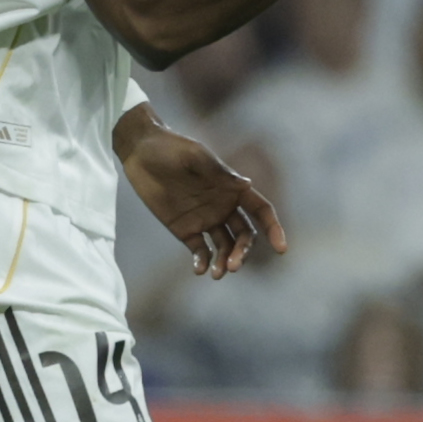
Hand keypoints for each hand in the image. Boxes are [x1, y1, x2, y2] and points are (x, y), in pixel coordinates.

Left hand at [121, 117, 286, 278]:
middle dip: (242, 252)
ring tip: (217, 274)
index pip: (261, 211)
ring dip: (224, 261)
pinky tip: (200, 270)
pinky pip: (200, 251)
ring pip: (224, 247)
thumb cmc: (172, 148)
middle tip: (232, 265)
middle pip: (244, 236)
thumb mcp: (196, 157)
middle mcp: (224, 207)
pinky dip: (202, 262)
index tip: (281, 248)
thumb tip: (247, 184)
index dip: (273, 229)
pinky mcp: (185, 230)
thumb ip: (219, 173)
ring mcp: (205, 220)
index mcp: (233, 189)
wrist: (141, 151)